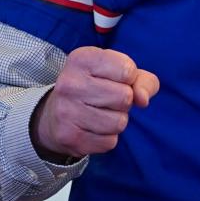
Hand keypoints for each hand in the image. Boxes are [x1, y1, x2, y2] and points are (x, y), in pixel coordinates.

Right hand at [31, 46, 159, 158]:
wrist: (56, 114)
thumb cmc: (97, 86)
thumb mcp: (120, 72)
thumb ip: (143, 80)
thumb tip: (143, 99)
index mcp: (82, 58)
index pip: (127, 70)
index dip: (129, 78)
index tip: (115, 79)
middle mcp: (70, 82)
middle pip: (125, 97)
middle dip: (124, 101)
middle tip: (107, 99)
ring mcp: (66, 111)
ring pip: (119, 122)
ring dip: (117, 121)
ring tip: (101, 113)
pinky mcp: (68, 137)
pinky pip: (109, 142)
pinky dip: (107, 138)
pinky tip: (92, 128)